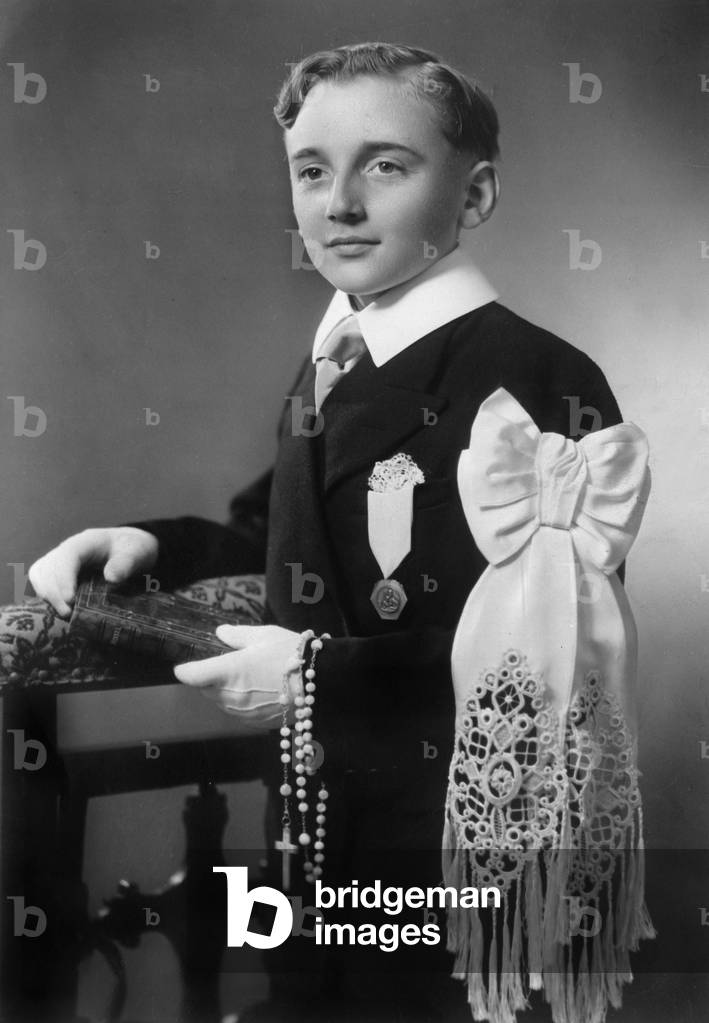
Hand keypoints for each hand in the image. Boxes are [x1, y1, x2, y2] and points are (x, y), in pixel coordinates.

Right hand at [28, 526, 159, 616]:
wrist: (130, 551)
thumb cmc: (133, 550)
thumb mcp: (138, 553)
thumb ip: (127, 563)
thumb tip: (111, 577)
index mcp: (86, 541)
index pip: (67, 556)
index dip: (65, 577)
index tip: (70, 599)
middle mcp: (68, 550)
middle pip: (48, 567)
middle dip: (54, 592)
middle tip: (68, 614)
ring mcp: (60, 561)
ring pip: (40, 576)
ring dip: (48, 596)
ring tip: (64, 614)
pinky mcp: (57, 574)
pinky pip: (42, 584)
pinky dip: (47, 598)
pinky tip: (60, 610)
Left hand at [173, 624, 303, 730]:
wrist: (321, 683)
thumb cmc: (290, 654)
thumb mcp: (263, 635)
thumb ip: (236, 635)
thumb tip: (220, 633)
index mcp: (227, 672)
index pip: (190, 675)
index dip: (185, 670)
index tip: (184, 665)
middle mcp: (229, 696)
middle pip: (204, 690)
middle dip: (209, 679)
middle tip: (228, 665)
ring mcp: (242, 713)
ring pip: (221, 702)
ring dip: (225, 692)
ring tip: (249, 677)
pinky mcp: (255, 723)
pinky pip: (238, 712)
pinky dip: (242, 702)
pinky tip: (261, 690)